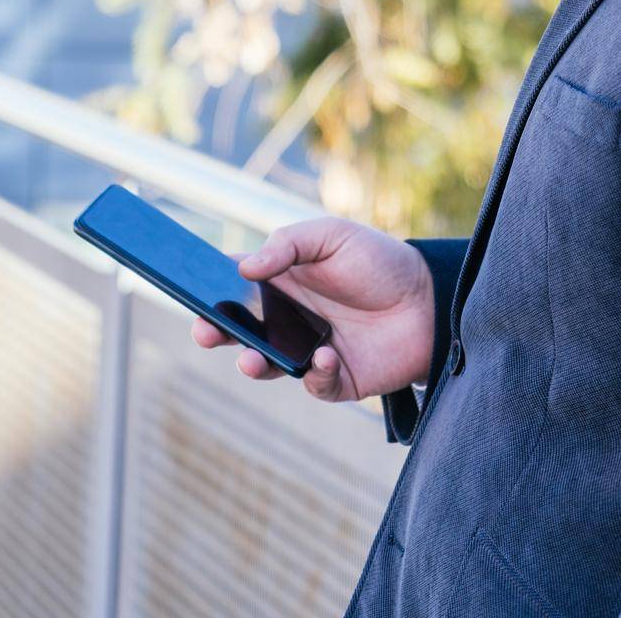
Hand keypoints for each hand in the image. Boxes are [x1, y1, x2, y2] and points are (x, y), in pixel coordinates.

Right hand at [191, 217, 433, 405]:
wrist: (430, 298)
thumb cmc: (378, 260)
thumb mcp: (332, 236)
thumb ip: (287, 246)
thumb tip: (244, 268)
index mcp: (283, 280)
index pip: (236, 285)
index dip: (210, 288)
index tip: (189, 289)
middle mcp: (290, 318)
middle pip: (241, 330)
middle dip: (217, 333)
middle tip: (205, 333)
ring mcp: (309, 350)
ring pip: (268, 365)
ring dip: (254, 365)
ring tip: (251, 361)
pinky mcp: (336, 379)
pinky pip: (315, 385)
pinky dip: (315, 376)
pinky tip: (325, 358)